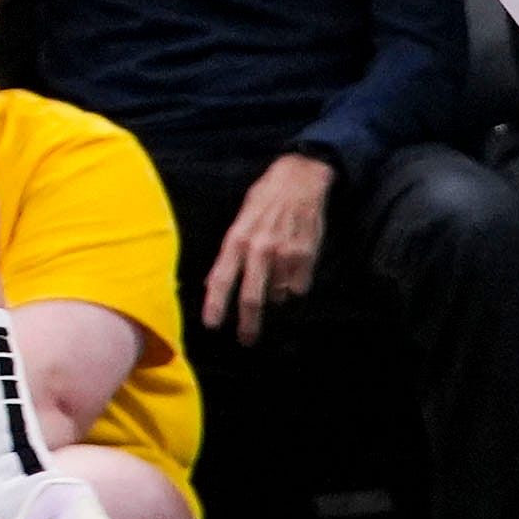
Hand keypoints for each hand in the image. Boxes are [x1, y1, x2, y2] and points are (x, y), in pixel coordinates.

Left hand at [196, 149, 334, 340]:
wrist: (300, 179)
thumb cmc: (265, 198)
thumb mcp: (240, 218)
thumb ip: (229, 252)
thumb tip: (212, 282)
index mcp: (237, 238)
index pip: (221, 277)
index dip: (216, 304)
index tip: (212, 325)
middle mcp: (260, 249)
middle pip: (251, 297)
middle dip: (248, 324)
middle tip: (245, 339)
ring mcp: (285, 255)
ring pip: (278, 294)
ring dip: (274, 295)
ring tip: (274, 276)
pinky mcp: (306, 257)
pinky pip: (298, 287)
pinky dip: (293, 285)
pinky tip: (292, 268)